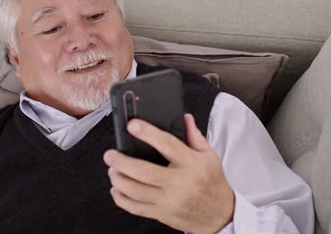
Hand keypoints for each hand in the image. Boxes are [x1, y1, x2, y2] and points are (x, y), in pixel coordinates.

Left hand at [103, 114, 234, 233]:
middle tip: (110, 154)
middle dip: (121, 162)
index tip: (132, 125)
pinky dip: (121, 198)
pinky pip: (135, 208)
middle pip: (143, 172)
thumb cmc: (212, 182)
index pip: (167, 145)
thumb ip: (194, 136)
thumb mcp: (209, 156)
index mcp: (190, 164)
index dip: (148, 133)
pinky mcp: (161, 214)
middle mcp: (178, 183)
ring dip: (118, 179)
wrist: (220, 214)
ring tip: (112, 169)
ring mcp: (168, 201)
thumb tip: (184, 117)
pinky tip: (116, 188)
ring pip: (135, 191)